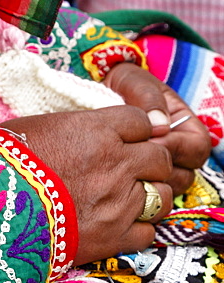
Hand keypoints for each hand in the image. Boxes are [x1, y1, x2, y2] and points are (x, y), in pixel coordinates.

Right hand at [0, 106, 172, 264]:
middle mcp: (115, 163)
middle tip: (131, 171)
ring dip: (150, 196)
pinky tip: (119, 228)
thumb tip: (76, 132)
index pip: (141, 122)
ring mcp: (118, 203)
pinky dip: (139, 230)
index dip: (136, 131)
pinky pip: (149, 233)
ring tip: (128, 201)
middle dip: (150, 162)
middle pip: (159, 157)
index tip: (125, 139)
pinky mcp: (113, 238)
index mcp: (95, 131)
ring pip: (162, 195)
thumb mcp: (31, 129)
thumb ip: (69, 128)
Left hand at [103, 63, 210, 195]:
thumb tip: (161, 124)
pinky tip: (111, 185)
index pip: (197, 148)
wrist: (85, 102)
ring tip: (120, 173)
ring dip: (147, 186)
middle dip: (161, 171)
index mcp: (183, 126)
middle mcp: (174, 152)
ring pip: (165, 192)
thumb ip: (147, 96)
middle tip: (133, 162)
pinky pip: (142, 200)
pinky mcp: (135, 184)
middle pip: (185, 176)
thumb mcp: (130, 81)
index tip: (150, 142)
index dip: (177, 148)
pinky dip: (131, 197)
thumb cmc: (114, 87)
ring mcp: (155, 171)